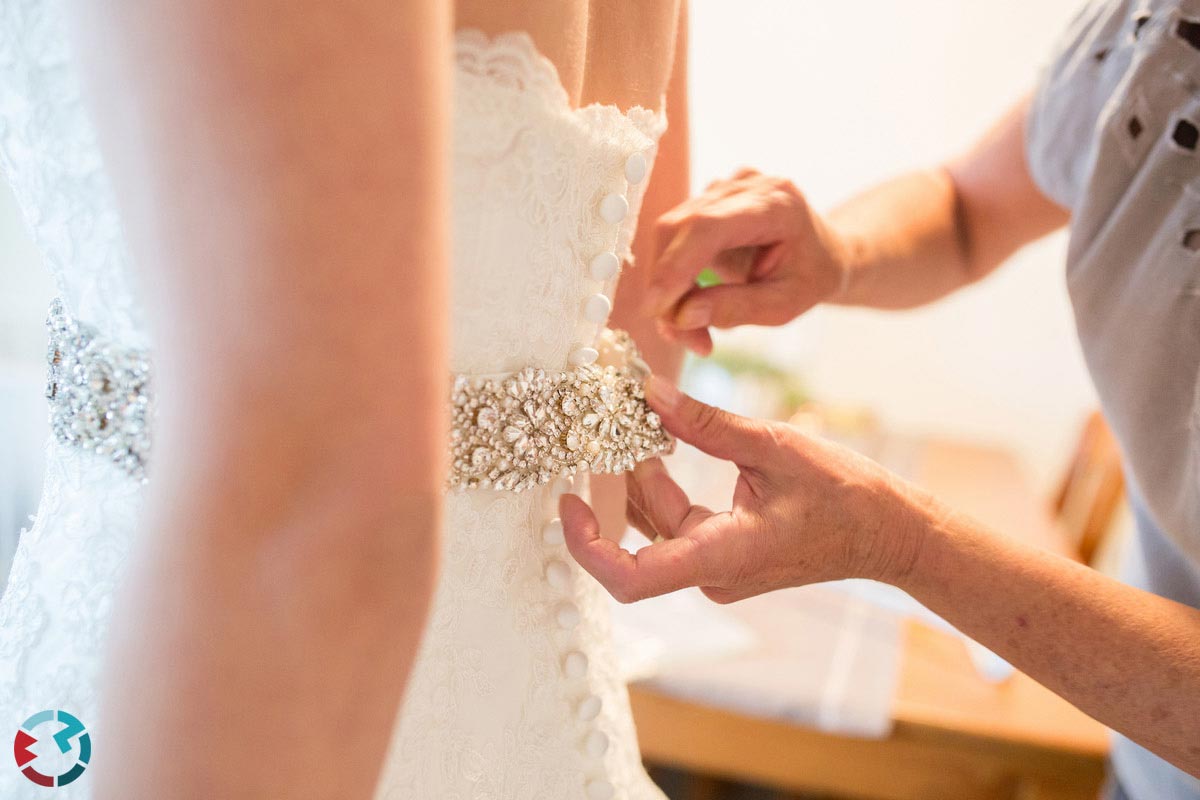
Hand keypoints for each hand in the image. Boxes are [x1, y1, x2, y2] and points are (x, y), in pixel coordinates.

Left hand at [560, 377, 931, 602]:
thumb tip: (648, 393)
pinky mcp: (724, 554)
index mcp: (721, 558)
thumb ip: (706, 424)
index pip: (630, 579)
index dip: (587, 547)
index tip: (569, 501)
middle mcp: (711, 573)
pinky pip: (676, 524)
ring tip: (629, 419)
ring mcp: (717, 568)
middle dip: (612, 486)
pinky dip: (662, 485)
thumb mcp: (773, 446)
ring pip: (654, 528)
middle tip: (598, 428)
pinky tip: (659, 441)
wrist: (890, 534)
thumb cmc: (846, 496)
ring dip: (638, 478)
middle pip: (635, 541)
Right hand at [645, 168, 848, 355]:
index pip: (708, 226)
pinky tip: (693, 306)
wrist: (824, 251)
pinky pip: (674, 240)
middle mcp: (745, 186)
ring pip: (670, 237)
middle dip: (668, 287)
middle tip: (680, 335)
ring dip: (669, 288)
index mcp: (775, 204)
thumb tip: (682, 315)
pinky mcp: (706, 201)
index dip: (674, 266)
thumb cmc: (812, 276)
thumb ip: (737, 308)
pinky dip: (674, 278)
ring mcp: (722, 189)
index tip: (655, 309)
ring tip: (693, 332)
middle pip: (680, 229)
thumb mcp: (786, 304)